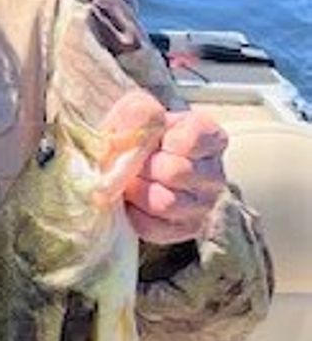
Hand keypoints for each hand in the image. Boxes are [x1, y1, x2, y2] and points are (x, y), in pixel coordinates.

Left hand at [124, 108, 227, 244]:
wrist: (126, 165)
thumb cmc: (138, 136)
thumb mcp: (136, 111)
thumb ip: (141, 111)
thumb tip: (145, 122)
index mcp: (210, 138)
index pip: (196, 139)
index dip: (166, 140)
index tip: (155, 139)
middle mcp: (214, 174)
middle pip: (177, 172)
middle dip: (144, 167)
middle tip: (132, 162)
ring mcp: (202, 205)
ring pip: (166, 202)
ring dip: (138, 191)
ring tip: (130, 182)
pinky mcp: (184, 229)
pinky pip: (156, 227)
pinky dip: (135, 214)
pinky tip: (132, 202)